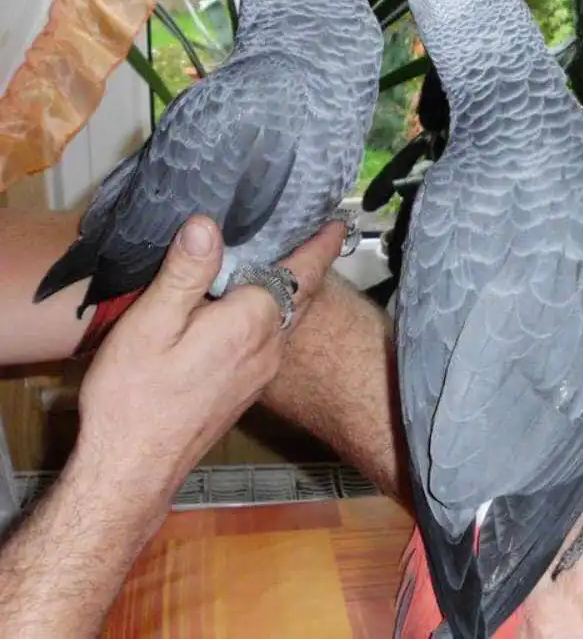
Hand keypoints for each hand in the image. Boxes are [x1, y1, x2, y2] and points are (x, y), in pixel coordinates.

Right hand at [75, 215, 345, 502]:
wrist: (132, 472)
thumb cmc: (134, 398)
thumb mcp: (151, 324)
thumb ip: (185, 273)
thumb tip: (208, 224)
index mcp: (251, 323)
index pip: (301, 273)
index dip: (321, 245)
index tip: (339, 222)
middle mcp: (268, 348)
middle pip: (299, 295)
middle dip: (310, 262)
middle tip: (314, 231)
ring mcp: (260, 373)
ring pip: (286, 318)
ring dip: (290, 288)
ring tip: (284, 259)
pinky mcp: (245, 389)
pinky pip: (270, 337)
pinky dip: (271, 311)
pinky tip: (249, 306)